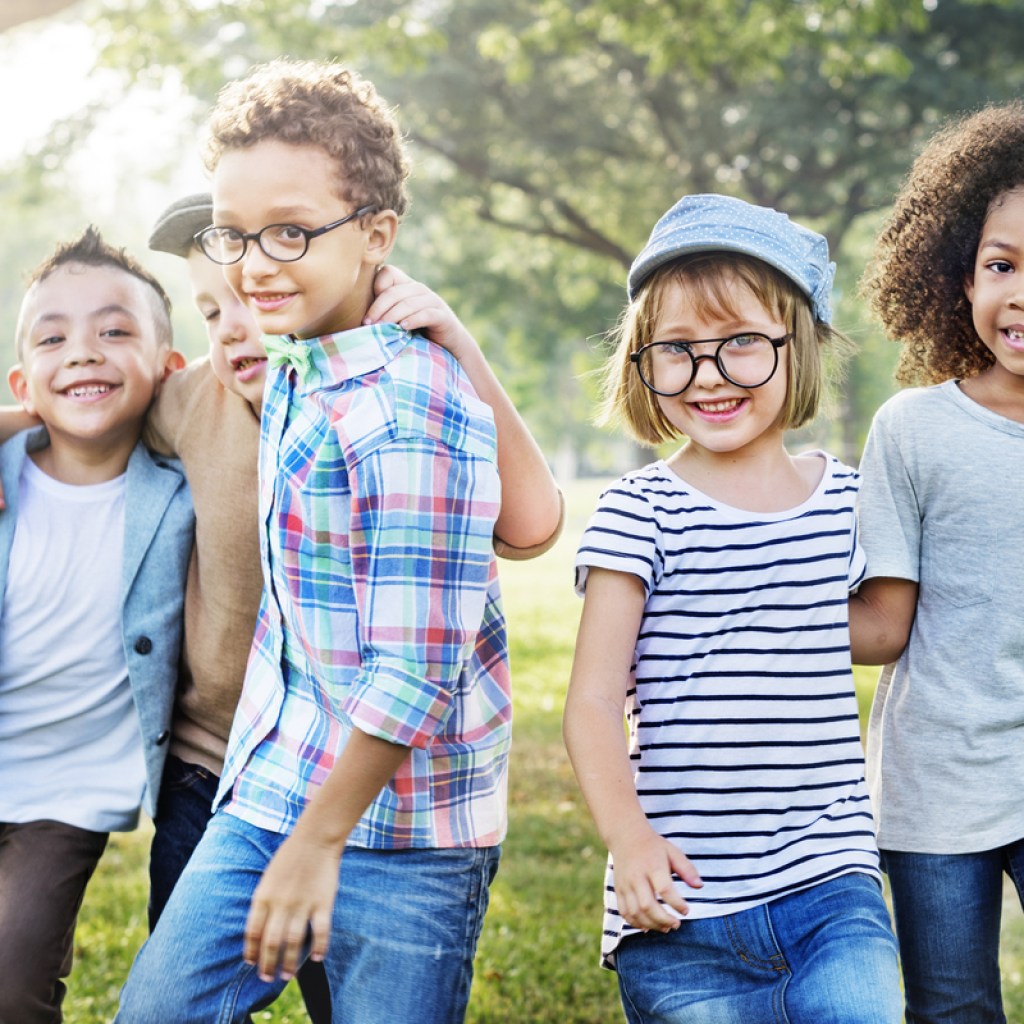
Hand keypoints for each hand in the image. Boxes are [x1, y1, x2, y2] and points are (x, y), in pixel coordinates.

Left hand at [243, 830, 341, 982]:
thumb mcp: (268, 878)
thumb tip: (260, 930)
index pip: (253, 932)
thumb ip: (264, 903)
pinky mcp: (323, 902)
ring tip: (288, 975)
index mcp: (264, 896)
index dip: (251, 951)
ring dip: (290, 962)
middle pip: (271, 942)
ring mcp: (303, 904)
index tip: (251, 964)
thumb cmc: (290, 857)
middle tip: (268, 978)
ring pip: (293, 942)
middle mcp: (281, 903)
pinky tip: (318, 958)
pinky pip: (320, 931)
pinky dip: (320, 947)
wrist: (315, 838)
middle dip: (268, 964)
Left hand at [365, 265, 474, 360]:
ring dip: (392, 317)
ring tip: (381, 329)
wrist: (450, 347)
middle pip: (394, 291)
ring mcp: (433, 301)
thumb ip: (383, 311)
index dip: (375, 288)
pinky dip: (413, 320)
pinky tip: (404, 328)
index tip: (367, 314)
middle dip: (378, 308)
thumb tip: (354, 314)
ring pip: (408, 303)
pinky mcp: (443, 316)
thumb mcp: (398, 319)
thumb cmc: (418, 333)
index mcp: (407, 286)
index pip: (388, 273)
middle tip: (368, 325)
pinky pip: (426, 314)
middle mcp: (419, 289)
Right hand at [609, 826, 701, 932]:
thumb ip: (686, 869)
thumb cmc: (653, 846)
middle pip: (647, 905)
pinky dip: (635, 923)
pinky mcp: (618, 890)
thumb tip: (700, 886)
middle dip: (663, 919)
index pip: (664, 889)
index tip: (686, 910)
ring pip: (635, 912)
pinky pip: (624, 912)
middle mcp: (637, 877)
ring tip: (665, 928)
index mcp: (652, 866)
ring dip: (651, 924)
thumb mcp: (672, 851)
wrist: (626, 837)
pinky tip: (647, 927)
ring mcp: (625, 884)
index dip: (676, 904)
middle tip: (676, 925)